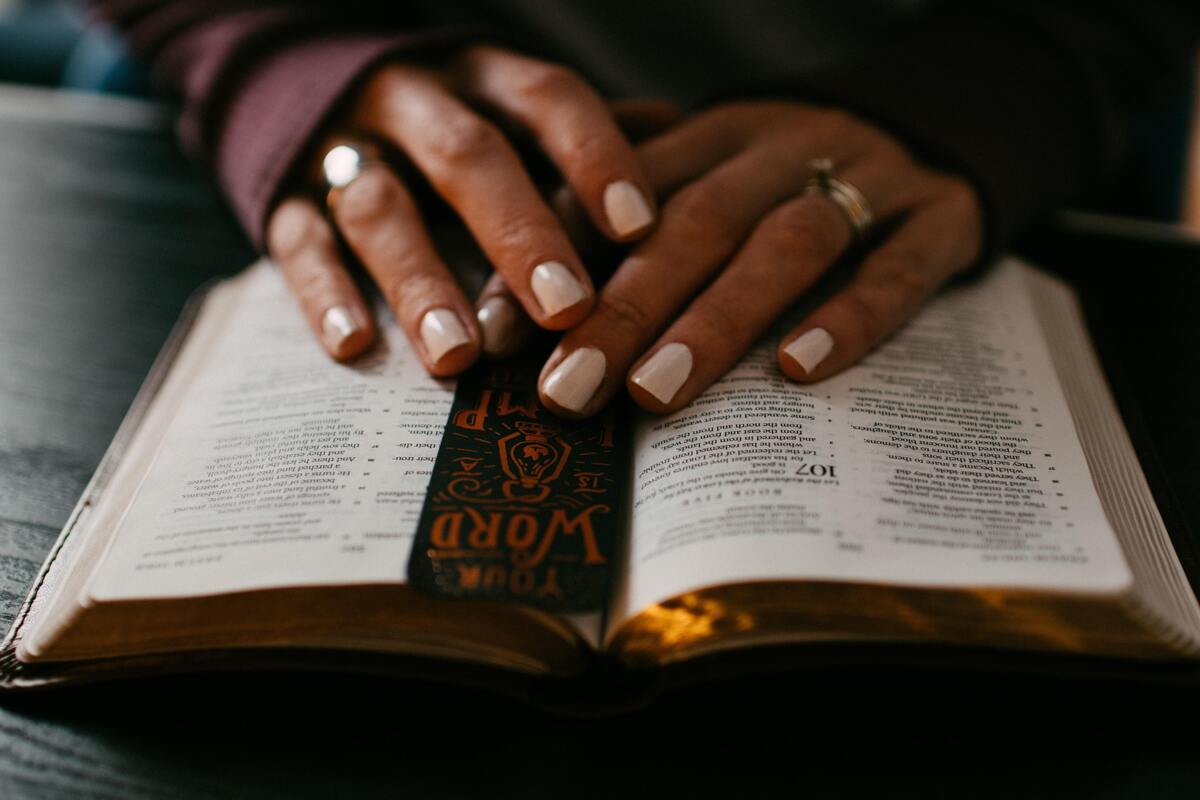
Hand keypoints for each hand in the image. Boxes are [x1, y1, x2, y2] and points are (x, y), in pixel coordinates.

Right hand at [264, 45, 658, 373]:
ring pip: (379, 204)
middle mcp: (415, 104)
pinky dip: (323, 294)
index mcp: (484, 79)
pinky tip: (355, 349)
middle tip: (566, 308)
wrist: (306, 86)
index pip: (547, 98)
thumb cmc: (450, 124)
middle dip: (518, 233)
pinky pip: (297, 241)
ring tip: (460, 356)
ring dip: (420, 280)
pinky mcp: (283, 197)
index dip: (594, 156)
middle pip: (468, 156)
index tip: (639, 227)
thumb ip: (584, 142)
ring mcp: (343, 148)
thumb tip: (687, 146)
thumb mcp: (515, 116)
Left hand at [535, 101, 983, 415]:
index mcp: (715, 136)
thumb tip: (528, 267)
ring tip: (656, 393)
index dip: (557, 258)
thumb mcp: (718, 161)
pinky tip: (799, 369)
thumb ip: (636, 207)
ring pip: (786, 243)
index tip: (501, 332)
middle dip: (624, 307)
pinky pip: (898, 267)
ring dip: (717, 318)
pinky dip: (849, 316)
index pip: (623, 192)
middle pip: (695, 222)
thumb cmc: (797, 170)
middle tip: (568, 389)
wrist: (941, 114)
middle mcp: (781, 151)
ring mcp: (865, 182)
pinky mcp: (938, 218)